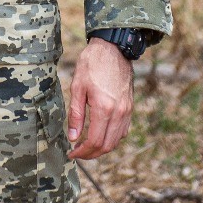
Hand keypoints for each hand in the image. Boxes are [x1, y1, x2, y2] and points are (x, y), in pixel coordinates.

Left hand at [66, 37, 133, 160]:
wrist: (113, 49)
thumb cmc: (92, 64)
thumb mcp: (77, 87)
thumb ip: (75, 114)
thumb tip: (72, 137)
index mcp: (104, 108)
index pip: (94, 141)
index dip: (82, 152)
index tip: (72, 153)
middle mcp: (119, 112)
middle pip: (107, 145)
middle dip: (91, 154)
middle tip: (77, 153)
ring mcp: (127, 111)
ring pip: (116, 141)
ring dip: (101, 148)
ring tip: (86, 146)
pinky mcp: (130, 107)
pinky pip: (123, 131)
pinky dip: (112, 139)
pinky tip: (100, 135)